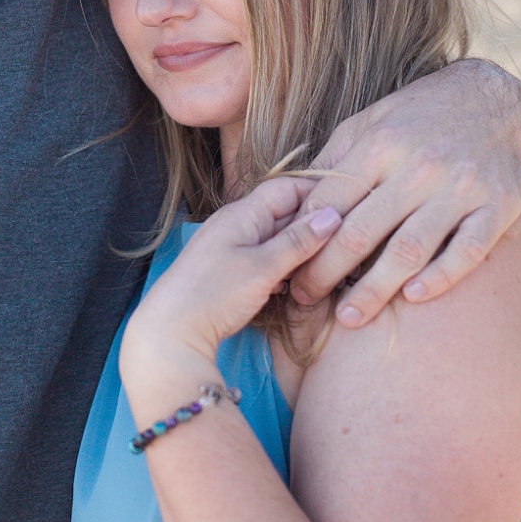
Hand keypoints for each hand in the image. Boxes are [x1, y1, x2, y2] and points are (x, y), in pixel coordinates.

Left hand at [119, 177, 339, 387]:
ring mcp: (231, 248)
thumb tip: (333, 215)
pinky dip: (284, 268)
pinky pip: (265, 260)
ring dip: (300, 250)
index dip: (319, 194)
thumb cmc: (213, 295)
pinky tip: (297, 285)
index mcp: (242, 213)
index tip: (350, 206)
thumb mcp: (262, 267)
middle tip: (347, 242)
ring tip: (328, 265)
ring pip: (276, 239)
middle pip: (284, 213)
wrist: (170, 333)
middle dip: (314, 226)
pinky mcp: (229, 272)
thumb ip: (298, 241)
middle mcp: (235, 224)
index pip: (288, 187)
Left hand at [287, 59, 520, 325]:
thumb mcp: (370, 122)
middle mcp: (418, 167)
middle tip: (305, 300)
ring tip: (350, 317)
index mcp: (380, 145)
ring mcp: (460, 187)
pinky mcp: (498, 204)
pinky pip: (467, 250)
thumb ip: (335, 161)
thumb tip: (295, 201)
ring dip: (375, 289)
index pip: (331, 203)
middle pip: (362, 232)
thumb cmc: (419, 115)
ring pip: (409, 249)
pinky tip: (414, 297)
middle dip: (327, 272)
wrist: (494, 99)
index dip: (303, 240)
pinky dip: (441, 277)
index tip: (287, 267)